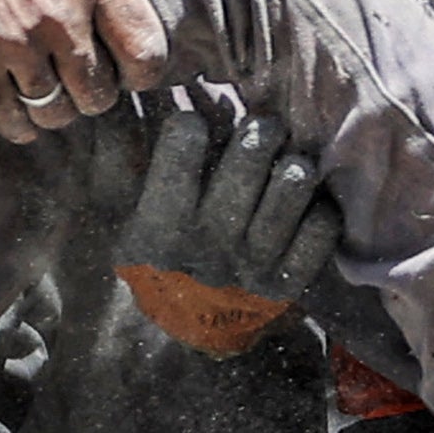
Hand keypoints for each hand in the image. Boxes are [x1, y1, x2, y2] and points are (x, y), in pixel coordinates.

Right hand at [0, 0, 166, 138]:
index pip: (144, 52)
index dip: (145, 70)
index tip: (134, 69)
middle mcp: (57, 14)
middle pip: (99, 92)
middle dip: (98, 92)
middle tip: (87, 81)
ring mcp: (11, 42)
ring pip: (55, 111)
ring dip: (58, 109)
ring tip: (53, 94)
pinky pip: (7, 116)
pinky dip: (17, 123)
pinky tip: (20, 113)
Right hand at [113, 100, 336, 308]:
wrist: (185, 333)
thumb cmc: (148, 256)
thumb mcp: (114, 213)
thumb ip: (112, 154)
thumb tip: (111, 99)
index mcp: (157, 228)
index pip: (178, 158)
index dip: (187, 129)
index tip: (192, 123)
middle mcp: (206, 246)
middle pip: (248, 163)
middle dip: (259, 132)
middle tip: (264, 126)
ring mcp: (251, 266)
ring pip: (292, 188)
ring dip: (294, 166)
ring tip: (289, 161)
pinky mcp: (287, 282)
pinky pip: (322, 228)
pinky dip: (319, 209)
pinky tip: (305, 205)